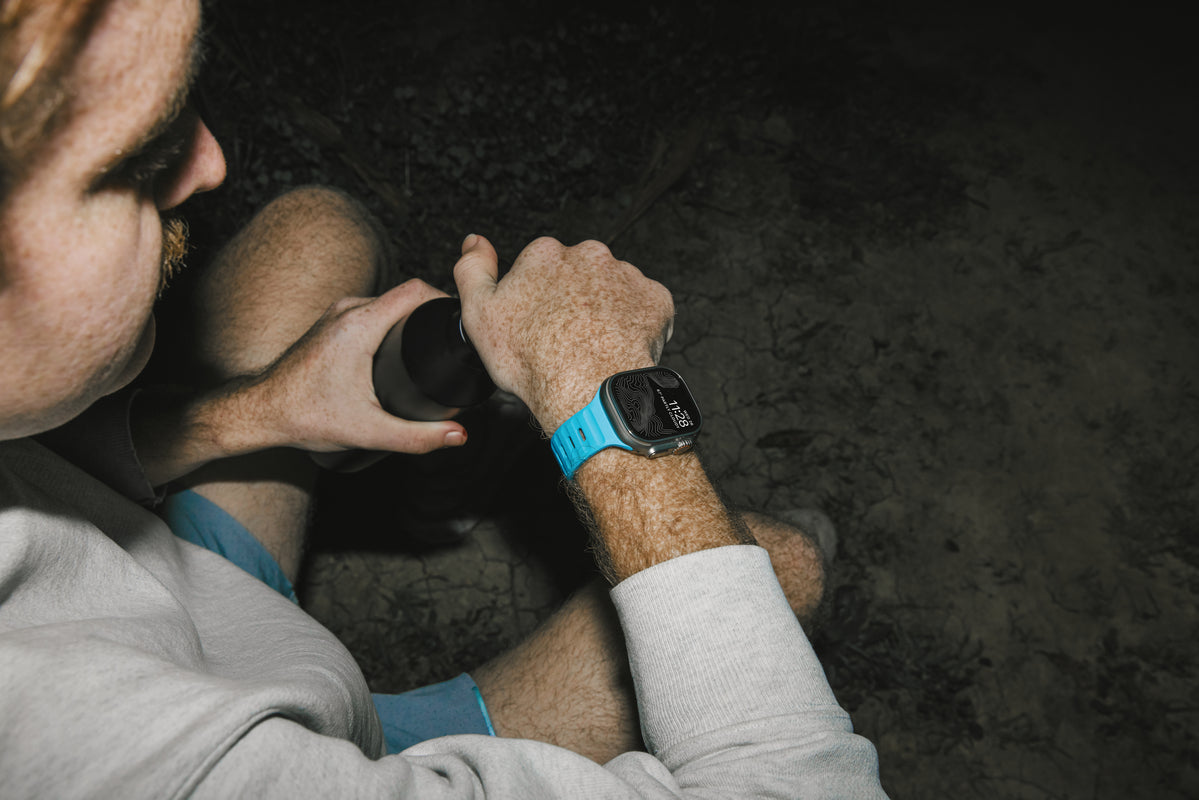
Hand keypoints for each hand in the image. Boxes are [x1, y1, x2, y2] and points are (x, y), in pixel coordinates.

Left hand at [132, 280, 466, 487]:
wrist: (259, 411)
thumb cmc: (305, 416)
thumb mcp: (369, 431)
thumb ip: (419, 437)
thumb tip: (459, 434)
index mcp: (360, 324)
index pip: (416, 290)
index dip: (446, 300)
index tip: (462, 322)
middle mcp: (348, 310)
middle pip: (406, 296)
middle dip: (433, 315)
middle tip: (454, 342)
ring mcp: (338, 312)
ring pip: (389, 303)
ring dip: (412, 319)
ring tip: (433, 346)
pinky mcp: (332, 322)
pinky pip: (374, 309)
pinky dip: (393, 322)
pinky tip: (403, 347)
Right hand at [453, 235, 673, 433]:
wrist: (589, 389)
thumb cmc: (535, 359)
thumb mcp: (479, 313)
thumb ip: (472, 269)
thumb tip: (474, 242)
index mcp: (545, 255)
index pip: (539, 268)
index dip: (536, 299)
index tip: (536, 323)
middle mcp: (587, 255)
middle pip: (578, 275)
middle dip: (573, 299)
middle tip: (565, 337)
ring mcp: (624, 275)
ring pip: (612, 289)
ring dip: (604, 310)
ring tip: (593, 345)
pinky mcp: (654, 298)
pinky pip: (644, 306)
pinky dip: (635, 323)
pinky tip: (618, 345)